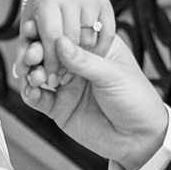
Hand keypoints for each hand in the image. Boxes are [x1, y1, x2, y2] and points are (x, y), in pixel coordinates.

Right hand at [16, 27, 170, 169]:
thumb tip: (60, 42)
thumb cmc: (137, 100)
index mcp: (95, 48)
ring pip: (39, 72)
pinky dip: (30, 93)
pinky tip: (32, 91)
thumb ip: (85, 60)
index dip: (52, 32)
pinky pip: (38, 98)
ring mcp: (67, 85)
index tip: (39, 30)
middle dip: (36, 50)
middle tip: (32, 53)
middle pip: (48, 51)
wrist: (139, 139)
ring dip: (31, 71)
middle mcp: (78, 64)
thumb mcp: (113, 75)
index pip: (68, 33)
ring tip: (35, 75)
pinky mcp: (59, 107)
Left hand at [17, 0, 114, 90]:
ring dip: (82, 60)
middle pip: (73, 39)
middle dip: (67, 64)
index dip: (52, 63)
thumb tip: (22, 73)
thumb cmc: (37, 14)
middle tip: (62, 78)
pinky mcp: (104, 2)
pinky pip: (106, 34)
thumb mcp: (27, 32)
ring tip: (73, 69)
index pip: (52, 37)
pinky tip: (89, 58)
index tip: (50, 80)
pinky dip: (99, 50)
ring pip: (90, 38)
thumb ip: (25, 52)